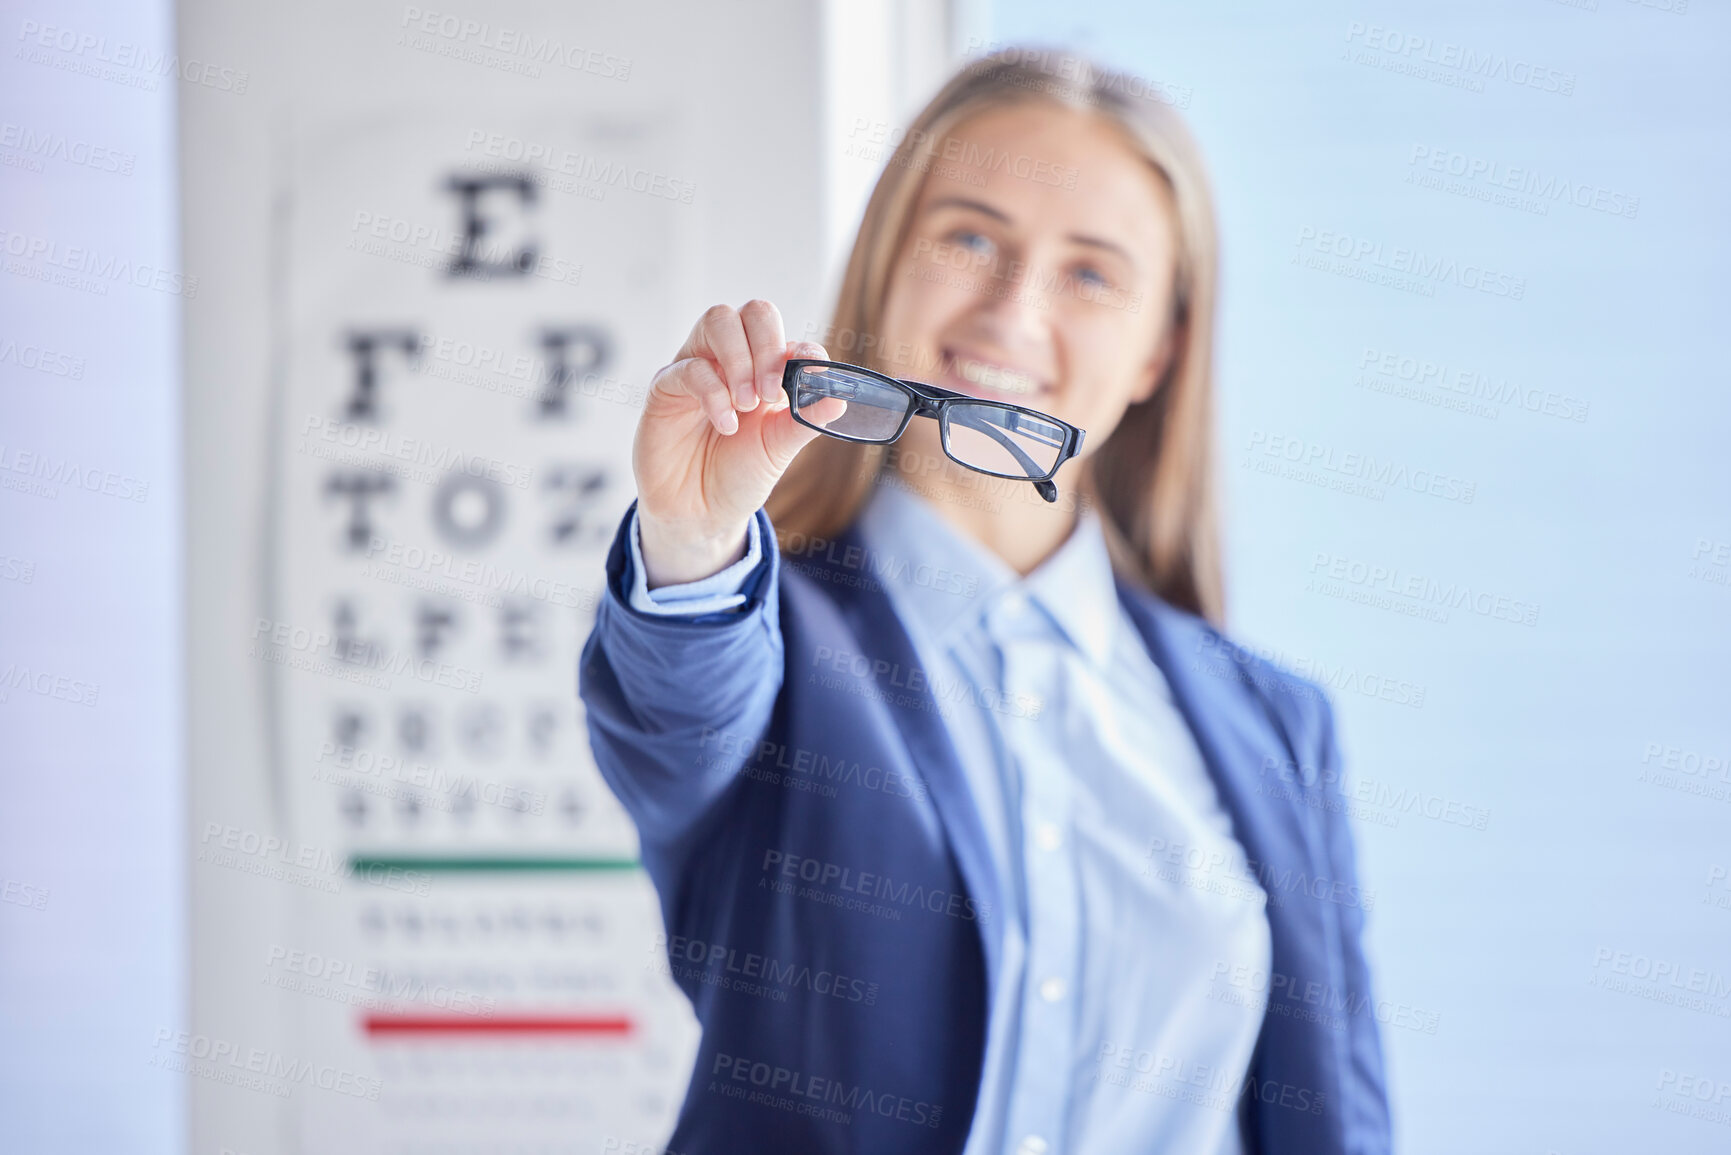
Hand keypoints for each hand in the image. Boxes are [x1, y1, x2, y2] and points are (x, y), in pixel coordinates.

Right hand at [632, 300, 844, 587]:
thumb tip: (841, 396)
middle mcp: (732, 359)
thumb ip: (807, 419)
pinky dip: (714, 394)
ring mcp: (698, 366)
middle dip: (768, 348)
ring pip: (718, 321)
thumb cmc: (739, 475)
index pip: (788, 335)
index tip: (809, 378)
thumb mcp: (780, 448)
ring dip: (740, 360)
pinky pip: (689, 367)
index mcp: (765, 369)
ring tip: (747, 404)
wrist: (701, 513)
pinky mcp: (667, 386)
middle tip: (770, 394)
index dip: (803, 351)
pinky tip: (725, 424)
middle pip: (753, 312)